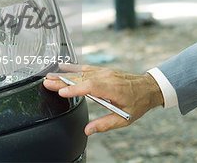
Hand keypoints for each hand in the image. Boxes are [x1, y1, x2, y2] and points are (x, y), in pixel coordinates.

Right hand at [43, 65, 163, 135]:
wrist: (148, 87)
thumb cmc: (137, 102)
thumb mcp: (124, 118)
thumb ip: (105, 124)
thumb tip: (88, 130)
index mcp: (113, 89)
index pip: (91, 87)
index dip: (75, 89)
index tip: (62, 91)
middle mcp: (108, 78)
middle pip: (82, 78)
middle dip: (63, 80)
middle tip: (47, 82)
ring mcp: (105, 72)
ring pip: (82, 72)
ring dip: (65, 74)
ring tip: (49, 76)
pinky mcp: (104, 70)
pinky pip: (87, 67)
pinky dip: (74, 67)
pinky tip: (63, 67)